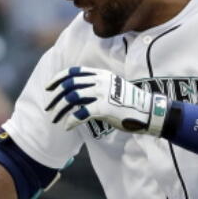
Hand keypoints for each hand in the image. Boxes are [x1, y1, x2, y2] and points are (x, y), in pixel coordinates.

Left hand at [44, 66, 168, 134]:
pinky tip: (67, 126)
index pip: (74, 72)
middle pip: (69, 85)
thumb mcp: (112, 88)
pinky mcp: (104, 108)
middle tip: (48, 108)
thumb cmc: (130, 104)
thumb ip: (97, 88)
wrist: (148, 111)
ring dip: (60, 109)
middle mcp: (100, 81)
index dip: (58, 79)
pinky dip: (71, 120)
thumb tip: (78, 96)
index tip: (48, 88)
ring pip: (72, 98)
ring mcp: (102, 93)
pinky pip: (81, 113)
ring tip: (55, 118)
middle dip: (55, 96)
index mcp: (101, 75)